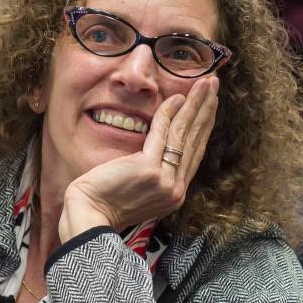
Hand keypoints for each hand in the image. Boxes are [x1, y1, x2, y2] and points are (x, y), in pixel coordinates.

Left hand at [58, 76, 219, 241]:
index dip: (204, 126)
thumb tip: (159, 150)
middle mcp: (175, 187)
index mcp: (174, 192)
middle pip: (195, 139)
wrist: (88, 218)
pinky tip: (178, 97)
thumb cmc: (104, 204)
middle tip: (214, 85)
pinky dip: (170, 112)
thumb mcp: (138, 190)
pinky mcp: (149, 169)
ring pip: (184, 133)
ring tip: (206, 83)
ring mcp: (165, 179)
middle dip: (207, 109)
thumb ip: (154, 173)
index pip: (194, 152)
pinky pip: (162, 133)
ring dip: (197, 104)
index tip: (211, 106)